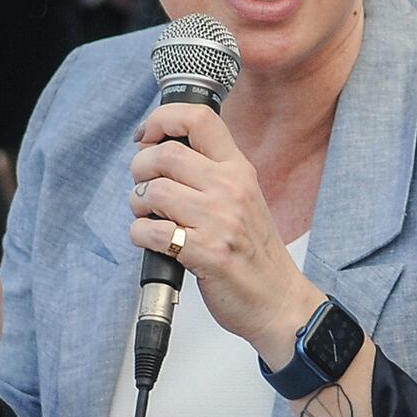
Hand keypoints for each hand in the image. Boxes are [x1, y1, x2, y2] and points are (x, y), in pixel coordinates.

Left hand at [128, 103, 317, 357]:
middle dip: (139, 169)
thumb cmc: (254, 251)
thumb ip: (209, 171)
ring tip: (149, 218)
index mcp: (238, 168)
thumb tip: (158, 149)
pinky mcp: (206, 253)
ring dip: (138, 206)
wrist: (278, 299)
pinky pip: (151, 231)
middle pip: (164, 154)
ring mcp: (219, 220)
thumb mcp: (242, 196)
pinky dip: (141, 236)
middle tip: (144, 188)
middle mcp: (230, 188)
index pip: (198, 117)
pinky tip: (154, 242)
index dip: (161, 120)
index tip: (147, 138)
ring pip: (152, 192)